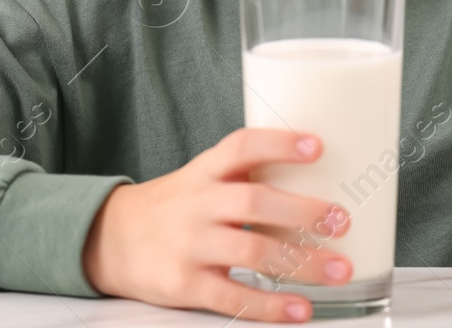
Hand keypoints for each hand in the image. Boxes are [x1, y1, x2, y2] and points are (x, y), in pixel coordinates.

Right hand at [82, 128, 353, 322]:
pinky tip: (300, 309)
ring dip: (301, 263)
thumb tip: (318, 176)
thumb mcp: (201, 179)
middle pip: (253, 202)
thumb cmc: (174, 208)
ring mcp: (189, 246)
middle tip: (341, 219)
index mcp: (204, 171)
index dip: (279, 144)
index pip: (241, 147)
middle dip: (302, 212)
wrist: (110, 240)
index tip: (317, 146)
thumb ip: (245, 177)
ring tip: (339, 269)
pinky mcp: (184, 285)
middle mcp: (197, 204)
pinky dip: (270, 306)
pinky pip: (233, 298)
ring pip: (250, 253)